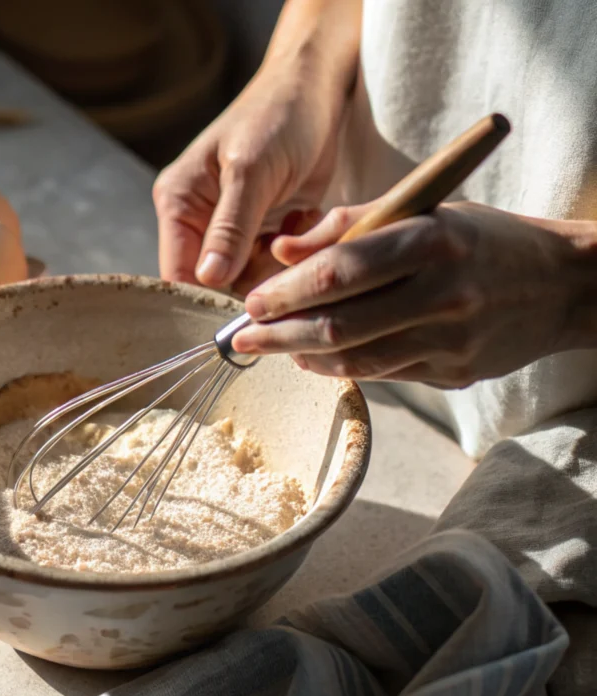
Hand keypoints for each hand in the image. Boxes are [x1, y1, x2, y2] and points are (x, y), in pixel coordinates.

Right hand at [152, 60, 345, 292]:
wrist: (317, 89)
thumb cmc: (278, 117)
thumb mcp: (252, 171)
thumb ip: (229, 229)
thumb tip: (208, 279)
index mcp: (178, 204)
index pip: (177, 274)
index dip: (208, 297)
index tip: (248, 303)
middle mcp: (198, 221)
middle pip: (216, 284)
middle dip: (255, 276)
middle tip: (285, 248)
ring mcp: (232, 228)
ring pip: (249, 279)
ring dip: (280, 263)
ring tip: (297, 224)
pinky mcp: (262, 230)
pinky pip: (274, 265)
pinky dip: (295, 253)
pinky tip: (304, 219)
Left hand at [233, 202, 584, 387]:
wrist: (563, 284)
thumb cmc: (480, 239)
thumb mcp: (423, 211)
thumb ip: (348, 224)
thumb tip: (279, 251)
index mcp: (433, 239)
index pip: (340, 271)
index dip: (286, 291)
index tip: (252, 301)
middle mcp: (443, 293)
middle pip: (338, 324)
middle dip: (279, 334)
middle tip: (242, 336)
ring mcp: (451, 340)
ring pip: (355, 360)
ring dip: (301, 358)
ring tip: (271, 348)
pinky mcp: (455, 374)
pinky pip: (382, 376)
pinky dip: (339, 369)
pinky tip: (313, 359)